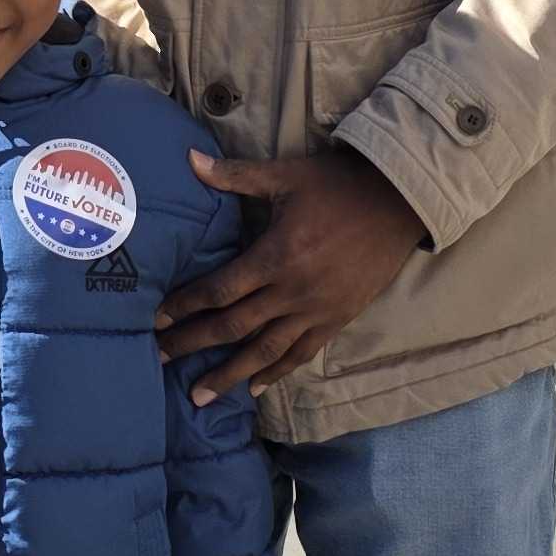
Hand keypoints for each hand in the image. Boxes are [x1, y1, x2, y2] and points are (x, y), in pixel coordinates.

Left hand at [159, 149, 428, 403]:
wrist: (399, 202)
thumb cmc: (338, 185)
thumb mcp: (285, 176)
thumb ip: (235, 176)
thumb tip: (189, 160)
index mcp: (276, 256)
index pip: (220, 290)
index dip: (185, 305)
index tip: (156, 319)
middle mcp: (293, 291)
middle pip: (233, 326)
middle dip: (193, 343)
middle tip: (159, 360)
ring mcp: (316, 310)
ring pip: (265, 351)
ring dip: (229, 374)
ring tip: (198, 396)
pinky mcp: (337, 319)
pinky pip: (301, 354)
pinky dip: (276, 373)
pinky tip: (255, 388)